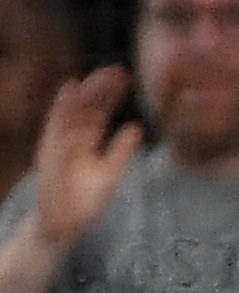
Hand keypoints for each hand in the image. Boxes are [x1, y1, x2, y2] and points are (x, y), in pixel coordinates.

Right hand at [27, 69, 141, 247]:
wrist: (65, 224)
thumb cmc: (86, 198)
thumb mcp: (110, 170)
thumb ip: (121, 149)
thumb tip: (135, 126)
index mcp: (87, 141)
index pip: (100, 113)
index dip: (111, 95)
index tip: (126, 78)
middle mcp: (72, 138)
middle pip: (86, 108)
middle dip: (99, 88)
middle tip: (116, 68)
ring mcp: (60, 144)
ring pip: (72, 112)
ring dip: (84, 92)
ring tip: (97, 74)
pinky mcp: (49, 152)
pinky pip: (56, 126)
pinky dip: (62, 107)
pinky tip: (70, 90)